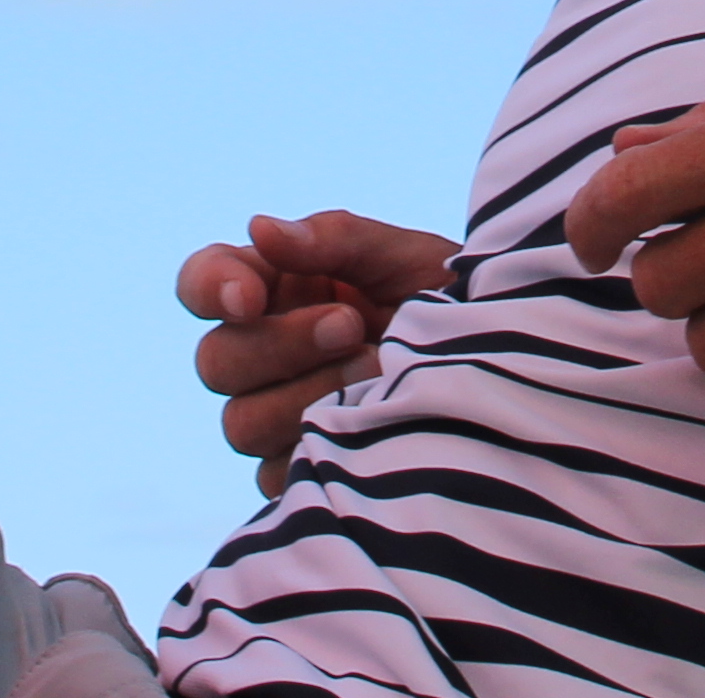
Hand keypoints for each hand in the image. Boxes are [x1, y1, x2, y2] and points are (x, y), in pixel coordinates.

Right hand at [174, 208, 457, 494]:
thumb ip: (334, 239)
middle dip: (280, 343)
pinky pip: (276, 475)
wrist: (502, 372)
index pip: (202, 283)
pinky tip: (368, 425)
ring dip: (306, 396)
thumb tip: (261, 228)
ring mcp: (278, 417)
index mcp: (276, 288)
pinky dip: (318, 449)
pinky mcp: (300, 472)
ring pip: (240, 424)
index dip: (210, 288)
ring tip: (376, 372)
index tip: (250, 296)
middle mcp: (265, 352)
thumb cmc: (449, 299)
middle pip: (215, 362)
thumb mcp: (403, 256)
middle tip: (351, 324)